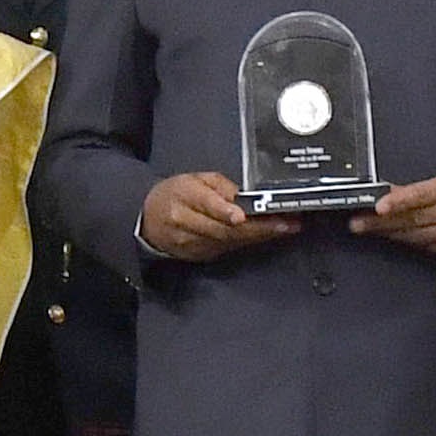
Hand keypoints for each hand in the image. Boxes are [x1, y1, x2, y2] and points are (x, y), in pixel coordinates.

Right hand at [137, 168, 297, 263]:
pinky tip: (267, 235)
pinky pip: (227, 248)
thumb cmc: (176, 194)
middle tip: (285, 223)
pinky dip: (248, 242)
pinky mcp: (199, 255)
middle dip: (258, 227)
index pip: (205, 204)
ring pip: (229, 241)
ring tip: (285, 227)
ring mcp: (192, 243)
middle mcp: (186, 222)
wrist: (149, 219)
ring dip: (259, 236)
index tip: (241, 216)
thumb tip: (245, 197)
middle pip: (223, 228)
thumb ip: (220, 187)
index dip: (223, 211)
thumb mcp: (196, 179)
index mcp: (184, 197)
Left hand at [362, 173, 435, 265]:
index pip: (424, 195)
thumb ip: (423, 189)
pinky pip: (426, 249)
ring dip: (389, 233)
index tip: (379, 206)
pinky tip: (394, 238)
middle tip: (358, 222)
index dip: (400, 201)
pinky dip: (408, 243)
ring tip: (366, 228)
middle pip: (414, 219)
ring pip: (416, 237)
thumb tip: (389, 193)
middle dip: (382, 222)